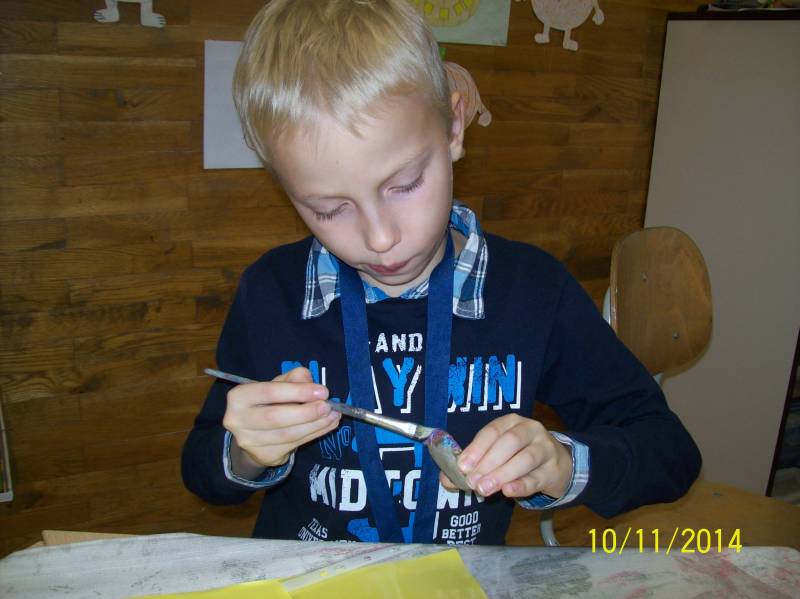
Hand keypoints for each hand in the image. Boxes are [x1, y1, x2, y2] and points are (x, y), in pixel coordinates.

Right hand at [223, 367, 340, 471]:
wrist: (253, 433)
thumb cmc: (267, 402)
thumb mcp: (277, 384)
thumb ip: (293, 379)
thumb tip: (311, 384)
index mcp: (239, 397)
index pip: (270, 392)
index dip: (298, 392)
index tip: (323, 391)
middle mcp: (238, 420)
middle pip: (276, 417)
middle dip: (306, 412)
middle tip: (328, 406)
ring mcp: (249, 442)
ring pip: (287, 435)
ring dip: (315, 425)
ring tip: (333, 416)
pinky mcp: (264, 456)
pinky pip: (294, 445)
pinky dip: (314, 434)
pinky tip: (326, 426)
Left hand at [439, 414, 572, 499]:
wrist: (556, 465)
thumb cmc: (518, 457)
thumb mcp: (496, 455)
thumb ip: (473, 466)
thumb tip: (447, 480)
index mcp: (511, 422)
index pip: (492, 431)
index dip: (477, 448)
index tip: (463, 466)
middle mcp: (530, 430)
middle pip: (509, 442)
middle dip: (488, 462)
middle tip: (472, 481)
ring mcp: (545, 448)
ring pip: (525, 459)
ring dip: (502, 474)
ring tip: (484, 488)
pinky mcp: (554, 469)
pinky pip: (537, 477)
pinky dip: (521, 485)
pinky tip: (507, 491)